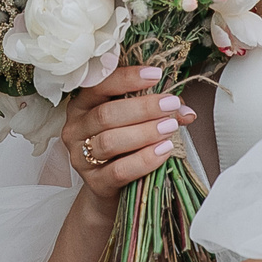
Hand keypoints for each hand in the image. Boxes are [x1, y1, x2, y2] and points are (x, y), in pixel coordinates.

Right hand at [61, 66, 193, 211]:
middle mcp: (76, 128)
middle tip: (170, 104)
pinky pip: (119, 170)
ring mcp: (81, 157)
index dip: (127, 78)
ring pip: (110, 141)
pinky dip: (144, 160)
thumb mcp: (134, 121)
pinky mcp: (94, 182)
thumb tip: (185, 110)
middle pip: (106, 114)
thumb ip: (156, 110)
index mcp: (82, 105)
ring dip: (144, 133)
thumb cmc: (123, 146)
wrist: (111, 187)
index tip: (155, 74)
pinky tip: (163, 151)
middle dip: (142, 108)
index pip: (100, 85)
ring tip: (170, 127)